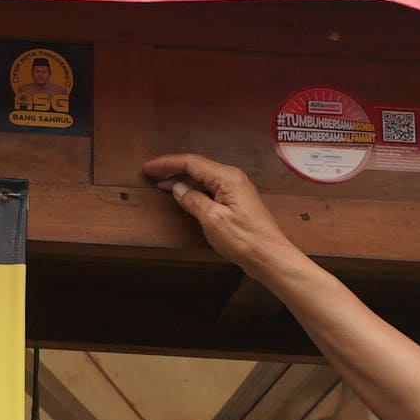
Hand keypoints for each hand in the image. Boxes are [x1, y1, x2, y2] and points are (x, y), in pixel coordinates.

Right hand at [141, 153, 298, 279]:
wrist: (270, 257)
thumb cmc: (246, 240)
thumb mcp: (213, 220)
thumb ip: (193, 200)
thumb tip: (178, 188)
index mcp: (227, 178)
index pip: (191, 162)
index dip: (167, 164)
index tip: (148, 168)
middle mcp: (232, 178)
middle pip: (196, 167)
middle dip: (172, 170)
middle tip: (151, 174)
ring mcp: (235, 190)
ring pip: (203, 178)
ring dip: (182, 180)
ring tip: (162, 185)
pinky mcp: (236, 202)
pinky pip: (210, 189)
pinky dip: (193, 190)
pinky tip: (183, 196)